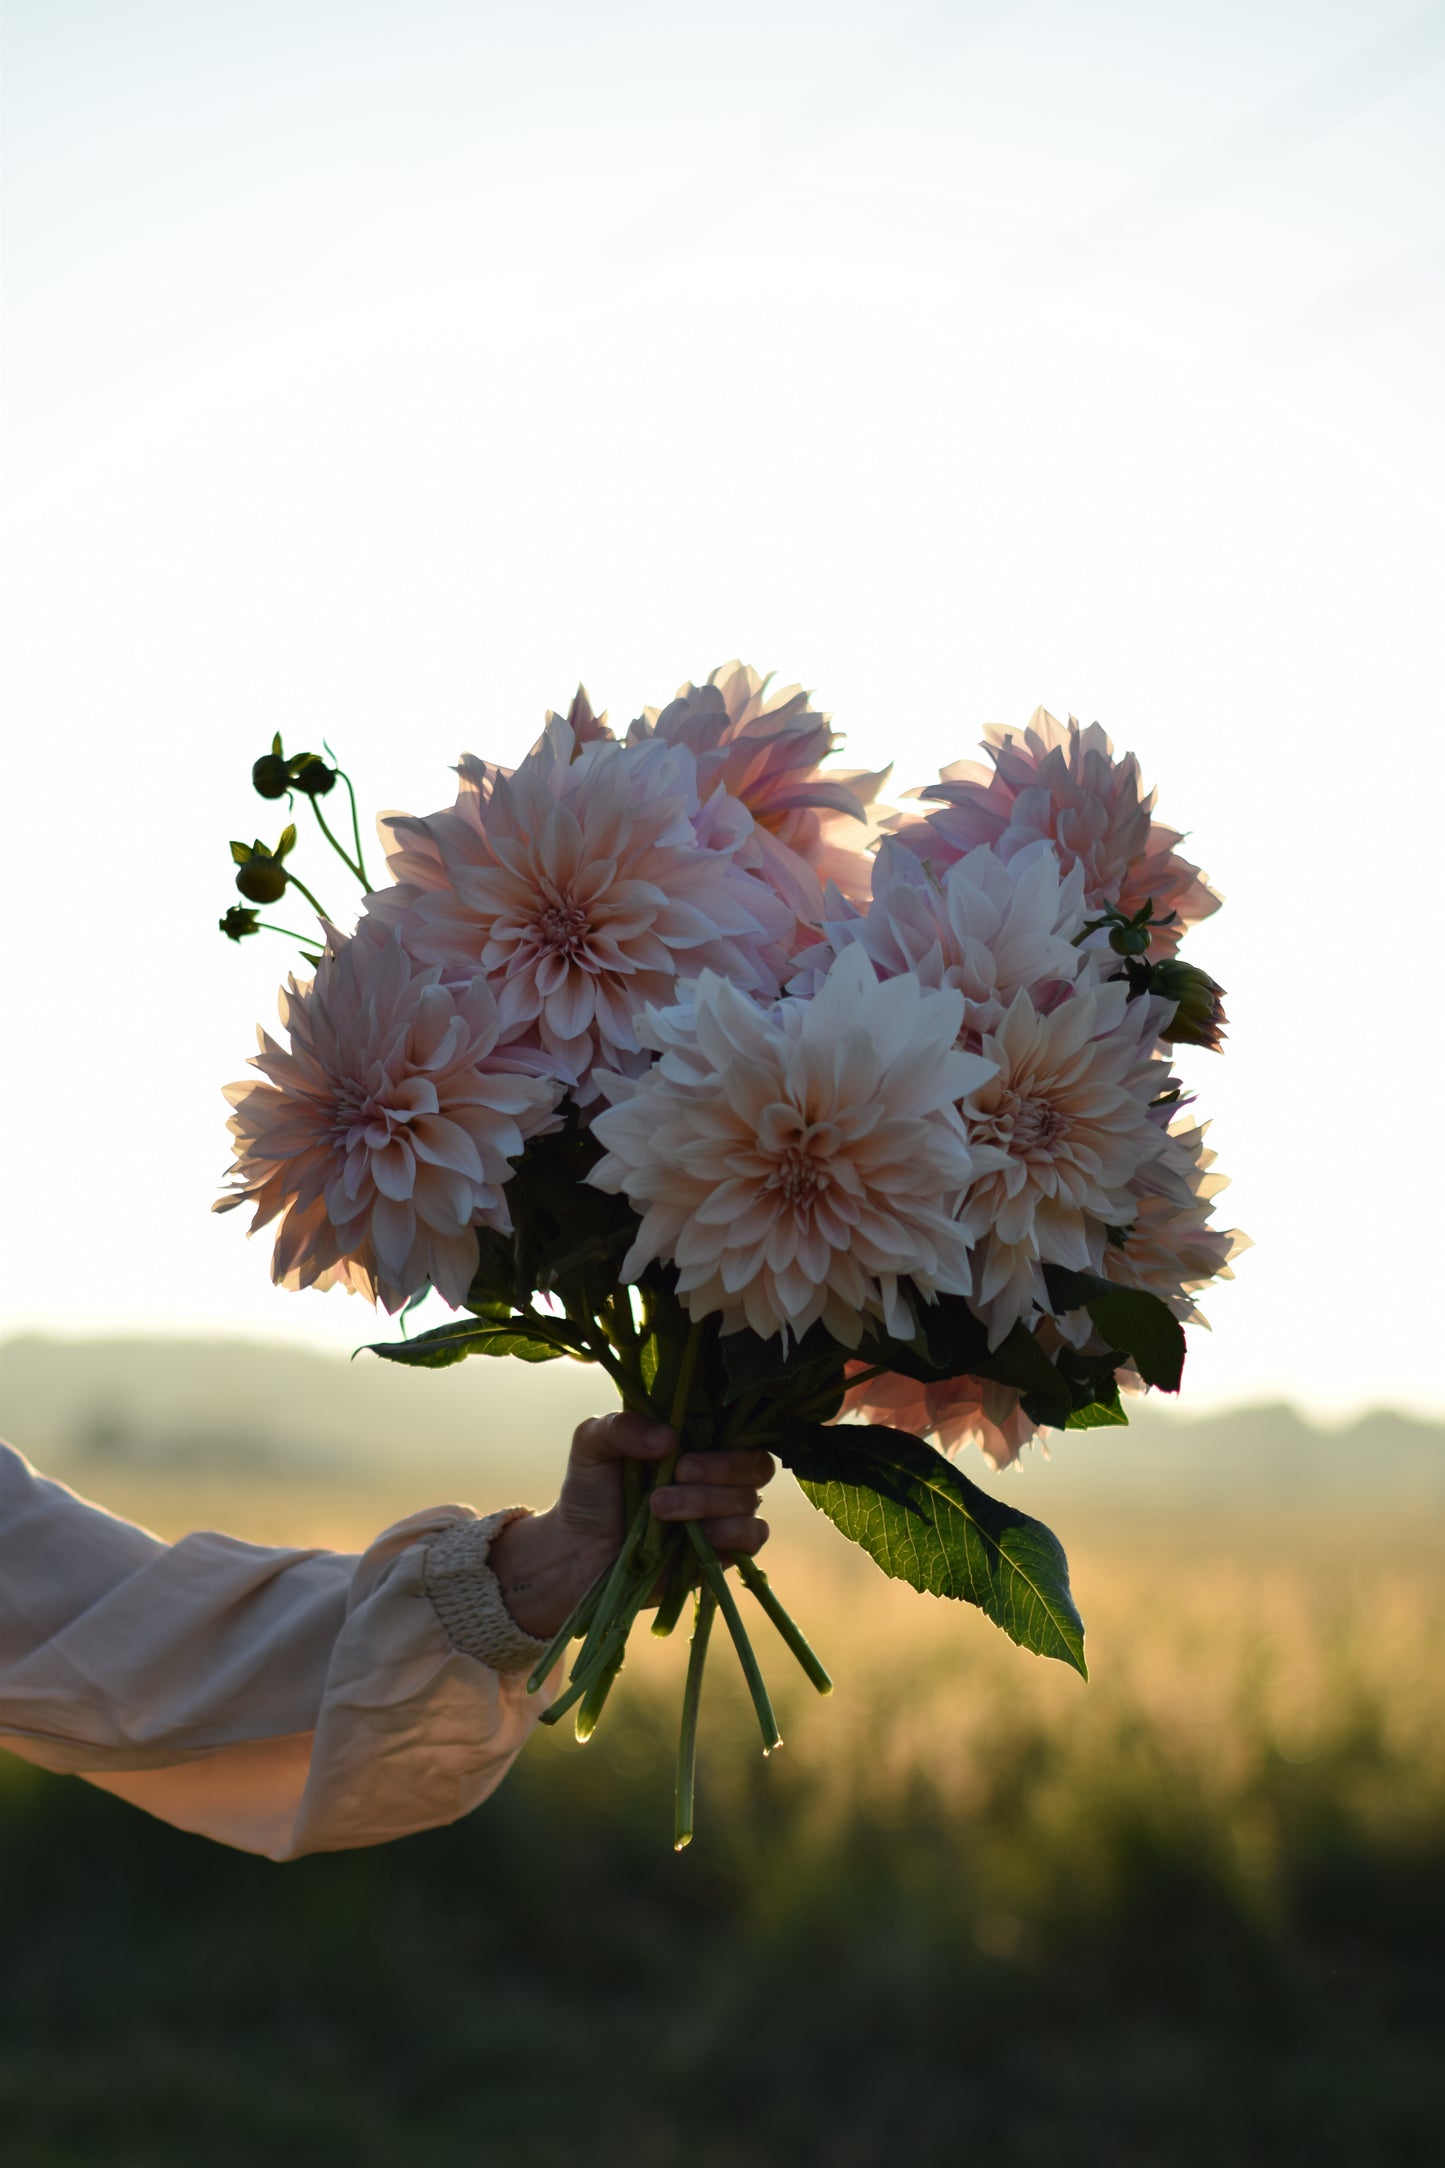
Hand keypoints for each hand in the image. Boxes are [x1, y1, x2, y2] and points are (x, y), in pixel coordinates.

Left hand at [487, 1412, 775, 1640]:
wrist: (578, 1554)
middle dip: (720, 1468)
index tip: (679, 1450)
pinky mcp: (725, 1552)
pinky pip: (753, 1537)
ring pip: (750, 1500)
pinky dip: (732, 1532)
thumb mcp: (592, 1445)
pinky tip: (697, 1536)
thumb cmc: (590, 1492)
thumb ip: (622, 1427)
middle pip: (756, 1464)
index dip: (724, 1433)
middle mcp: (719, 1476)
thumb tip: (668, 1437)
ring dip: (707, 1502)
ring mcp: (724, 1514)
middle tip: (677, 1474)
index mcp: (698, 1441)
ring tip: (659, 1508)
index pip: (739, 1427)